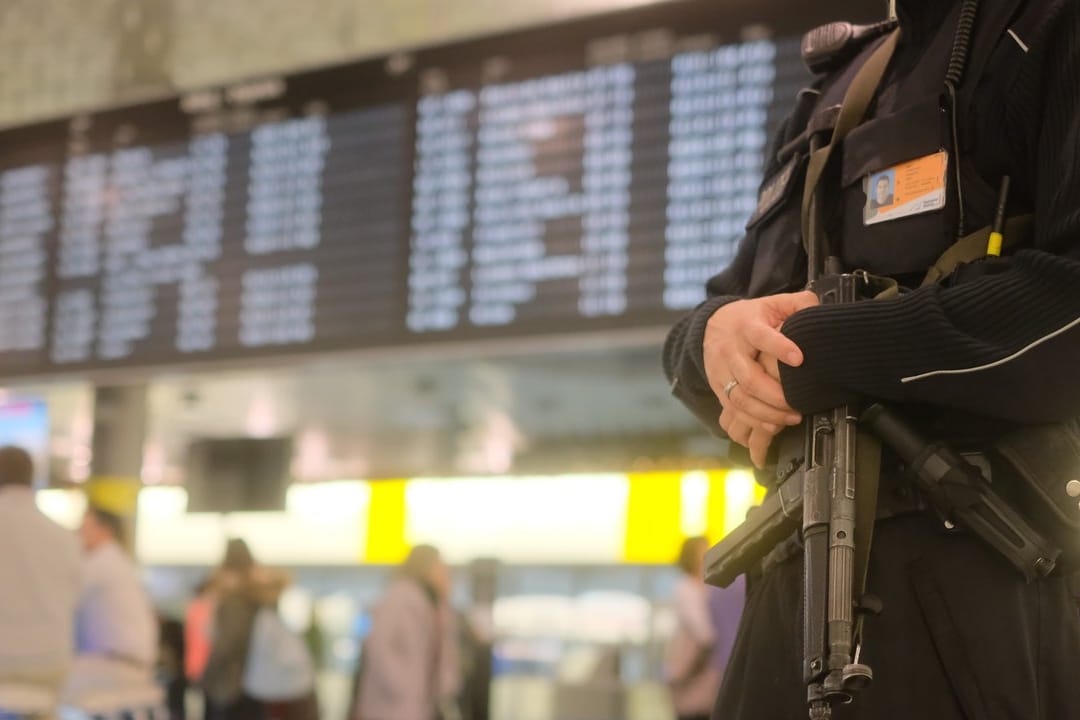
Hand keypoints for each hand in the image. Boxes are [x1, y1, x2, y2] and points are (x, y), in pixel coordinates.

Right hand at [704, 292, 817, 465]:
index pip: (761, 336)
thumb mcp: (773, 303)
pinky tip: (773, 426)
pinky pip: (732, 409)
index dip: (779, 347)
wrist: (712, 325)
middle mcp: (731, 350)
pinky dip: (753, 421)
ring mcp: (720, 371)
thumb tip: (818, 309)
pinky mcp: (717, 387)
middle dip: (775, 396)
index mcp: (747, 326)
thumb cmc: (751, 317)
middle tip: (798, 404)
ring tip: (792, 417)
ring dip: (767, 413)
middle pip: (750, 378)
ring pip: (740, 398)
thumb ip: (798, 303)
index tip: (800, 359)